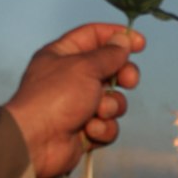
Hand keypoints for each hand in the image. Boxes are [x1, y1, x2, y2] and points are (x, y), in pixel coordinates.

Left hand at [4, 22, 143, 177]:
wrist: (36, 142)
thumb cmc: (55, 97)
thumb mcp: (85, 67)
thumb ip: (109, 54)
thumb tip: (123, 40)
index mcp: (62, 55)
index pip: (93, 36)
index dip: (117, 37)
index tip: (141, 43)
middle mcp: (70, 78)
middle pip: (109, 69)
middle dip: (123, 75)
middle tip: (128, 80)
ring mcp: (77, 105)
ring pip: (112, 100)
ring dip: (111, 106)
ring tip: (98, 112)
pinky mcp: (84, 130)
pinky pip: (107, 125)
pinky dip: (102, 128)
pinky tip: (89, 130)